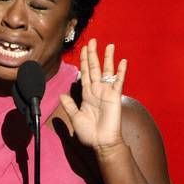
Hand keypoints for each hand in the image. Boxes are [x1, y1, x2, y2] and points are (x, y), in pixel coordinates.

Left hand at [59, 38, 126, 152]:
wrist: (101, 143)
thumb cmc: (89, 133)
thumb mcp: (75, 117)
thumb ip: (69, 105)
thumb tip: (61, 95)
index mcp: (87, 94)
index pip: (85, 74)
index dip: (84, 61)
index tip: (84, 50)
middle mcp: (97, 90)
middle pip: (95, 68)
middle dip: (93, 55)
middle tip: (92, 41)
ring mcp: (107, 92)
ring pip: (107, 72)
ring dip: (108, 58)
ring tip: (109, 46)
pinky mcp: (115, 97)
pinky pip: (118, 82)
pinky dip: (120, 72)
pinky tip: (122, 62)